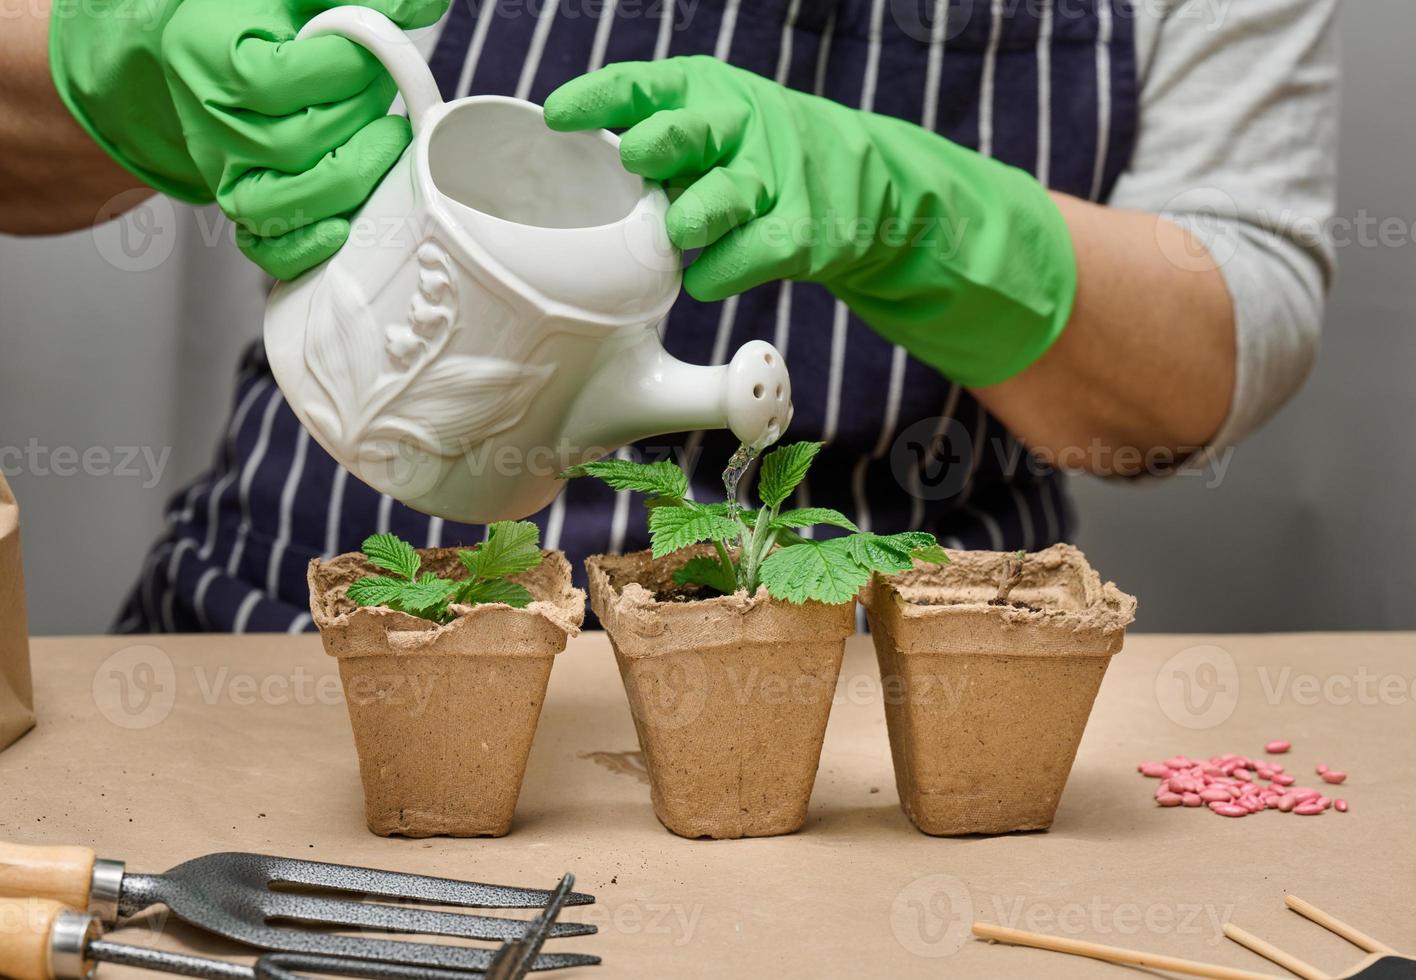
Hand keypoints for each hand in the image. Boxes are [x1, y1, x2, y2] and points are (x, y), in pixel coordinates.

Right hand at [50, 0, 447, 278]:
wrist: (200, 60)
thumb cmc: (249, 24)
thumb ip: (358, 0)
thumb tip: (422, 5)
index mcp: (207, 54)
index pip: (280, 78)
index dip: (344, 68)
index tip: (373, 54)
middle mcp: (211, 119)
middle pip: (297, 143)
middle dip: (359, 117)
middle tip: (383, 95)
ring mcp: (225, 171)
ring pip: (289, 200)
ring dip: (352, 177)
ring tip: (382, 144)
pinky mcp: (242, 206)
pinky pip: (268, 248)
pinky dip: (309, 245)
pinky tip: (346, 223)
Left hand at [544, 56, 1077, 386]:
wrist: (871, 183)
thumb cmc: (760, 156)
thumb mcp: (714, 123)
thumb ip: (656, 138)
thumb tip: (574, 170)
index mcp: (707, 90)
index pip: (642, 86)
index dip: (597, 100)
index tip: (556, 118)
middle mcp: (740, 126)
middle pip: (685, 131)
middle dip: (653, 147)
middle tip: (634, 163)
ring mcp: (774, 179)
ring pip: (721, 198)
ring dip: (691, 218)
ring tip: (679, 234)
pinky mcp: (802, 231)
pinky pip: (750, 257)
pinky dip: (719, 275)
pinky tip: (702, 281)